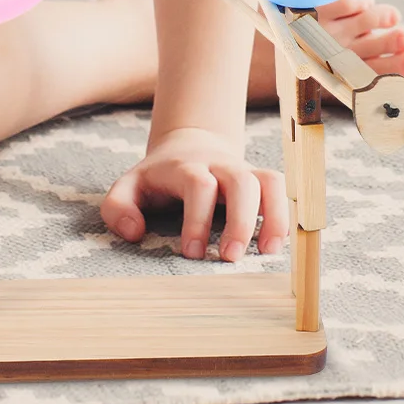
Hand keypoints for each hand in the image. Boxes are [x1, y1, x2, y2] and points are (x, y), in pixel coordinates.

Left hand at [100, 126, 289, 261]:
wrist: (189, 145)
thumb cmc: (156, 178)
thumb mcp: (127, 187)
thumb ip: (118, 208)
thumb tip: (135, 232)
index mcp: (186, 167)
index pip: (199, 185)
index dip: (198, 219)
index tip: (192, 253)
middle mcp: (220, 166)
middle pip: (241, 181)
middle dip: (240, 220)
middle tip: (230, 258)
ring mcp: (243, 170)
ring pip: (270, 181)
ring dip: (274, 215)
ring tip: (269, 251)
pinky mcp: (259, 181)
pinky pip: (281, 190)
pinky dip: (284, 214)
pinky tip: (278, 243)